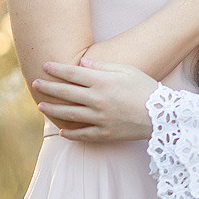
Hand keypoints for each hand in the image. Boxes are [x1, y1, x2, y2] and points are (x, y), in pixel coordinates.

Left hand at [32, 59, 157, 141]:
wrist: (162, 116)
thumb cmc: (146, 88)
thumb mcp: (128, 71)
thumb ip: (104, 67)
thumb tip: (83, 64)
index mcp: (103, 82)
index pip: (73, 74)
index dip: (57, 69)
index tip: (45, 65)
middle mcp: (97, 100)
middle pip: (66, 93)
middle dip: (49, 87)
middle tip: (36, 83)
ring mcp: (99, 118)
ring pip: (70, 114)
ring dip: (53, 109)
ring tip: (41, 105)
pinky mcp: (105, 134)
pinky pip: (83, 134)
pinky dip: (71, 133)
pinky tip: (62, 131)